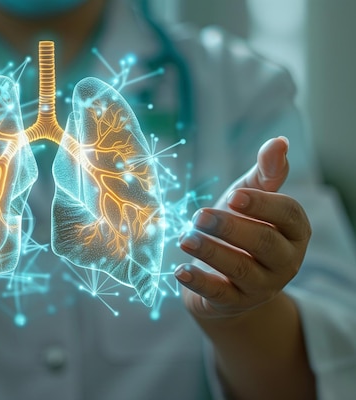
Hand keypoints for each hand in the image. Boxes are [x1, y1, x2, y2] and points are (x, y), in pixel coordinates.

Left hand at [175, 137, 311, 318]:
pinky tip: (179, 271)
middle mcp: (286, 261)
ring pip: (241, 270)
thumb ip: (265, 174)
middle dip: (230, 228)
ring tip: (185, 238)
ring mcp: (262, 286)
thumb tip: (279, 141)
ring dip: (211, 252)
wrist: (227, 279)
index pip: (288, 215)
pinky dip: (199, 282)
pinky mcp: (235, 303)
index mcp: (294, 231)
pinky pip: (219, 294)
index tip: (234, 196)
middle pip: (263, 244)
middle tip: (199, 216)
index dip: (263, 205)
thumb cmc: (242, 229)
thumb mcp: (251, 198)